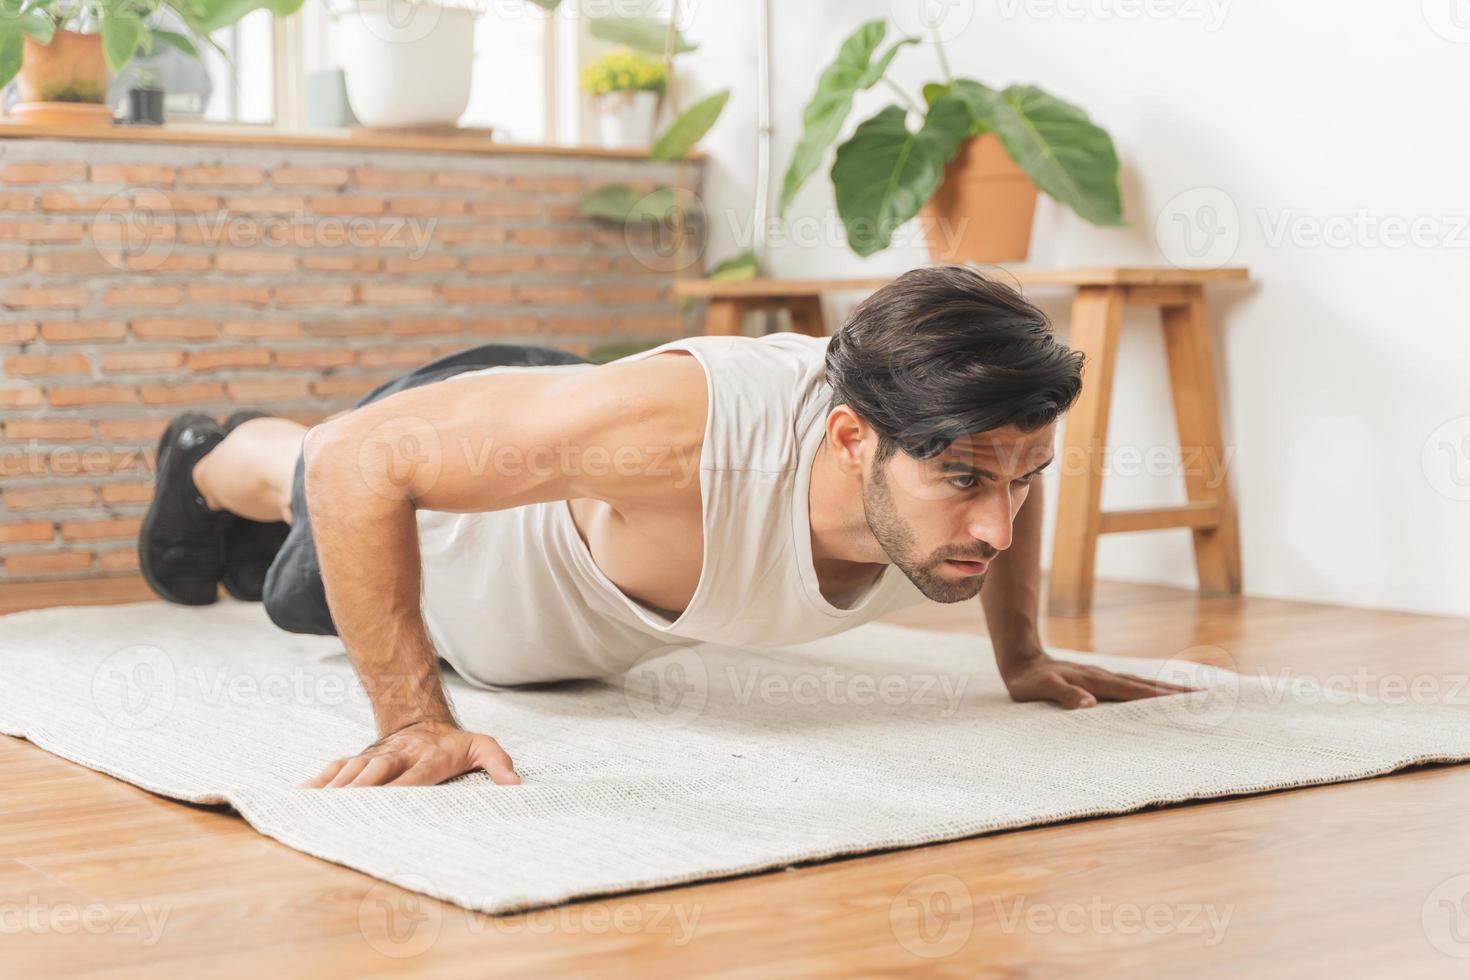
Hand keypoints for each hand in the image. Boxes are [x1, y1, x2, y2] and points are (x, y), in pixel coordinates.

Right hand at [303, 720, 520, 787]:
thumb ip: (498, 762)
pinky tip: (304, 794)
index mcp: (428, 757)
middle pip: (378, 771)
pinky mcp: (362, 758)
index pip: (415, 775)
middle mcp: (398, 755)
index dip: (402, 788)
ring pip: (354, 768)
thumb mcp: (482, 746)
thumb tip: (515, 784)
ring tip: (319, 805)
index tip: (391, 803)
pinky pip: (338, 766)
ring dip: (337, 786)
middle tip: (345, 807)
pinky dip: (321, 780)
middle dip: (362, 788)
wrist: (422, 717)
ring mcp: (377, 755)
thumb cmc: (453, 743)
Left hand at [1001, 652, 1198, 708]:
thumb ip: (1064, 695)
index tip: (1190, 702)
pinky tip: (1158, 695)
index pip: (1136, 692)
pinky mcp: (1100, 680)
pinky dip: (1150, 690)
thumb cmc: (1028, 681)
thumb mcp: (1041, 689)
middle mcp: (1106, 677)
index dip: (1162, 698)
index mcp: (1097, 682)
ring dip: (1168, 689)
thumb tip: (1089, 706)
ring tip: (1194, 695)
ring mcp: (1104, 677)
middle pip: (1148, 685)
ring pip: (1142, 684)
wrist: (1020, 659)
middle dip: (1177, 693)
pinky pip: (1131, 686)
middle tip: (1209, 698)